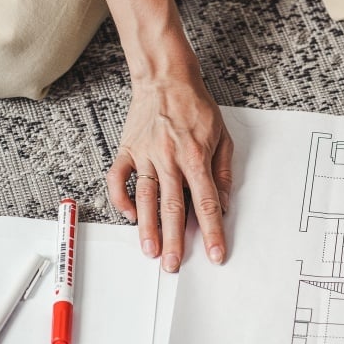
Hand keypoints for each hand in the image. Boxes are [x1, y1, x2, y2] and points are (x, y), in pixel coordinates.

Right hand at [106, 75, 232, 271]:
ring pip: (145, 199)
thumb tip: (225, 204)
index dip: (212, 231)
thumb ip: (223, 172)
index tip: (215, 254)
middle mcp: (169, 159)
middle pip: (172, 208)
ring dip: (146, 229)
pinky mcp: (127, 150)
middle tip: (174, 265)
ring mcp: (145, 155)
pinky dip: (122, 199)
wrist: (166, 77)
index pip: (206, 203)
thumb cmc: (196, 106)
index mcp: (196, 157)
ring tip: (150, 253)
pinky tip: (130, 216)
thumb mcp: (222, 136)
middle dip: (174, 240)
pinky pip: (119, 180)